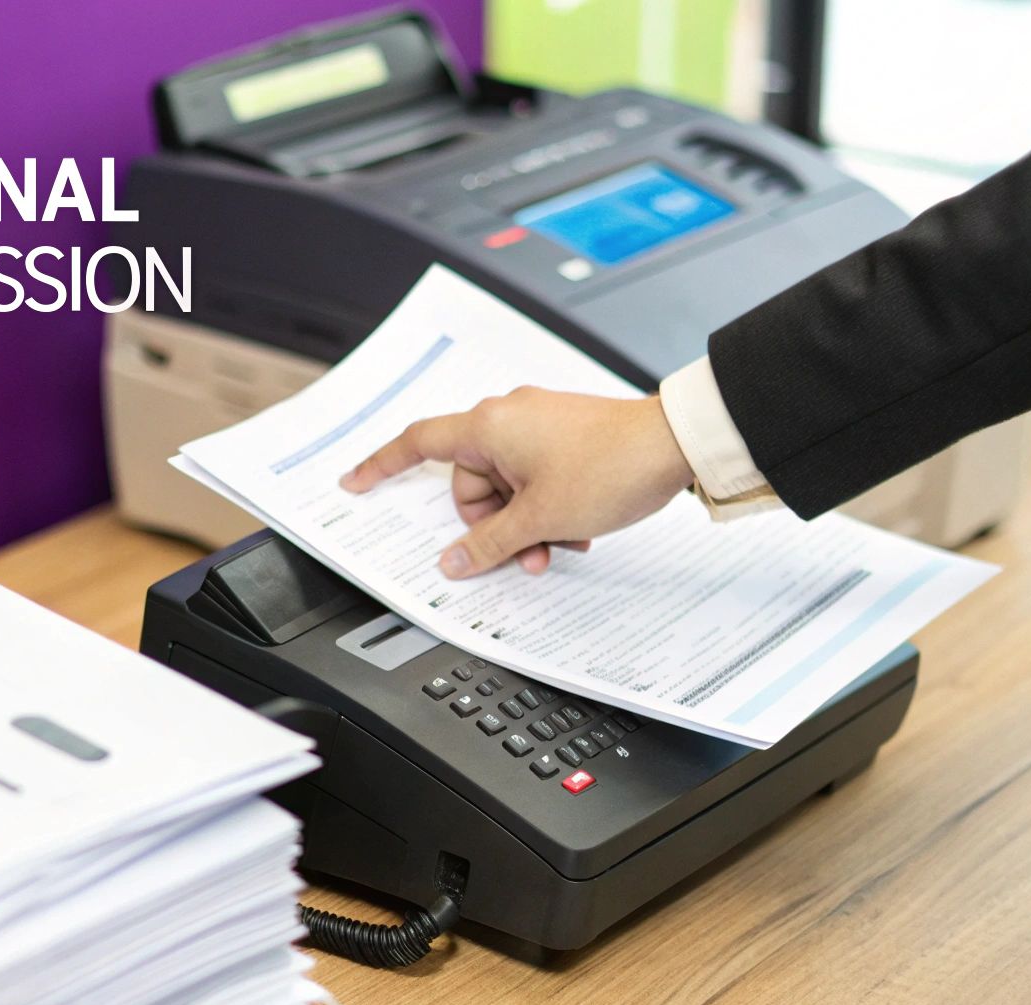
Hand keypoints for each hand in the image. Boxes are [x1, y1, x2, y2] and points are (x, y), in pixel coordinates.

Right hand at [339, 387, 693, 578]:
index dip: (381, 466)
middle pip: (469, 482)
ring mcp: (538, 425)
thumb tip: (455, 561)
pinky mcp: (564, 435)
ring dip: (525, 522)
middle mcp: (509, 416)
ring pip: (506, 487)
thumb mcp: (541, 518)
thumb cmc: (610, 467)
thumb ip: (490, 543)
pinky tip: (575, 528)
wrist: (675, 445)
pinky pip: (535, 478)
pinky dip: (546, 507)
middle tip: (523, 553)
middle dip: (492, 525)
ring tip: (560, 542)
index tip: (355, 481)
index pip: (417, 444)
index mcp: (489, 425)